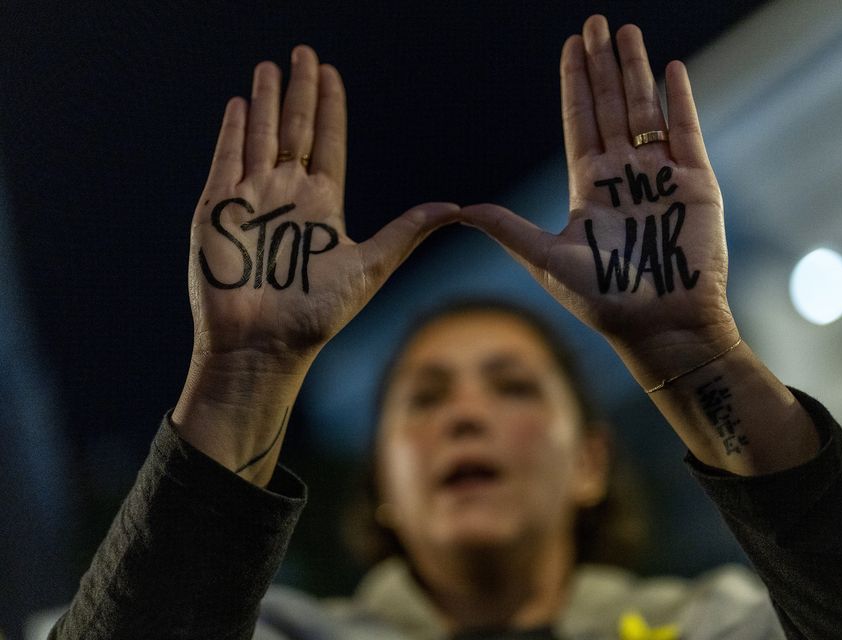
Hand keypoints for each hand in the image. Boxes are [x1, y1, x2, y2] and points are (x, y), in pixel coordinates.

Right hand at [175, 46, 457, 481]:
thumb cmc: (316, 315)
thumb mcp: (370, 267)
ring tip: (270, 67)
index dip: (329, 109)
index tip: (331, 73)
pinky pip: (226, 160)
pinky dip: (232, 132)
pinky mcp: (218, 210)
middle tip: (304, 53)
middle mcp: (287, 196)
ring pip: (259, 137)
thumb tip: (454, 207)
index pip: (326, 143)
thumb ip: (406, 232)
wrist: (263, 346)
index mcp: (322, 206)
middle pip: (294, 130)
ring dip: (265, 101)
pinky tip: (240, 104)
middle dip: (298, 92)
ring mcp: (251, 200)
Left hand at [462, 16, 735, 386]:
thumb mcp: (546, 258)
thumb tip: (459, 209)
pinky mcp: (695, 183)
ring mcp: (660, 176)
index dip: (575, 84)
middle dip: (603, 65)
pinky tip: (669, 68)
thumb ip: (508, 228)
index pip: (579, 122)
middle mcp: (623, 175)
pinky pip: (687, 131)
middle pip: (610, 107)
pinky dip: (680, 100)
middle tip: (595, 23)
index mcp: (589, 187)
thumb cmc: (603, 300)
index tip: (570, 47)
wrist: (660, 325)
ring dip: (636, 70)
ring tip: (626, 32)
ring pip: (646, 110)